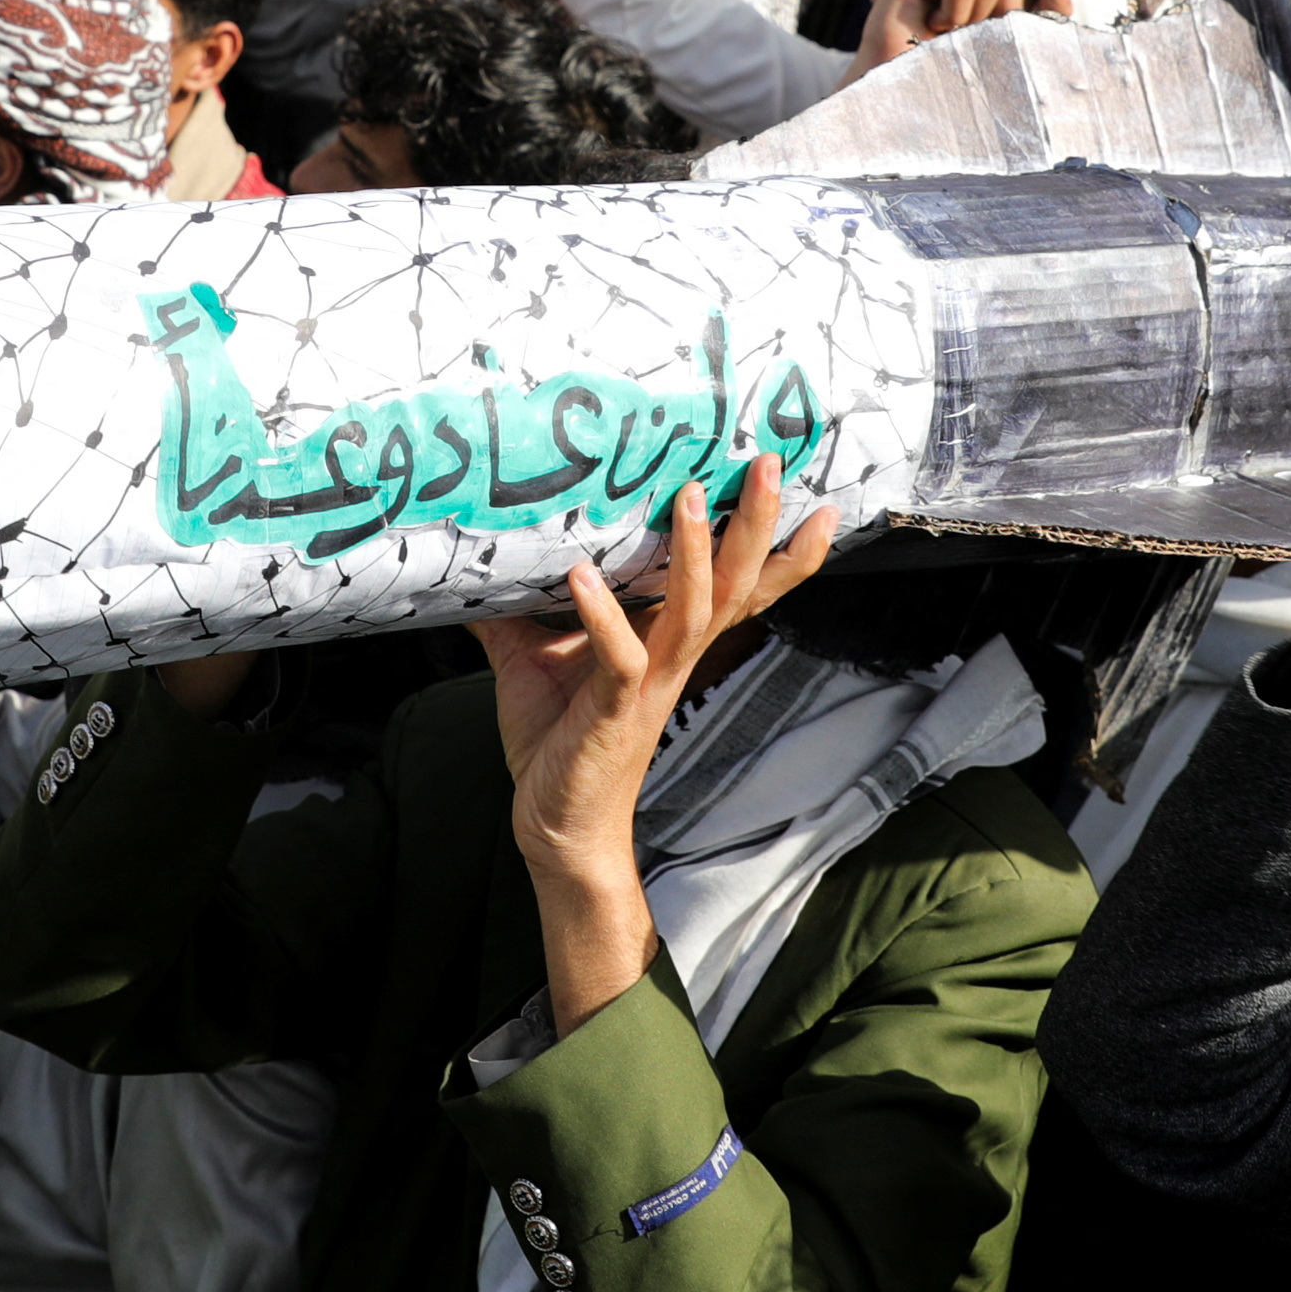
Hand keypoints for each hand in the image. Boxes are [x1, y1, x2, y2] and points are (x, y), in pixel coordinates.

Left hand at [475, 456, 841, 1027]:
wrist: (557, 828)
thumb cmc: (559, 742)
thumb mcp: (534, 657)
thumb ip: (517, 606)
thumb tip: (480, 556)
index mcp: (668, 641)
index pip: (736, 585)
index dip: (776, 544)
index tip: (810, 492)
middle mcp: (673, 657)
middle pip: (735, 584)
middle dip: (757, 525)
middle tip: (773, 463)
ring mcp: (648, 684)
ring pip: (694, 611)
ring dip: (695, 553)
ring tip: (692, 496)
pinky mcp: (614, 711)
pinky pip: (618, 658)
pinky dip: (601, 617)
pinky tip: (582, 577)